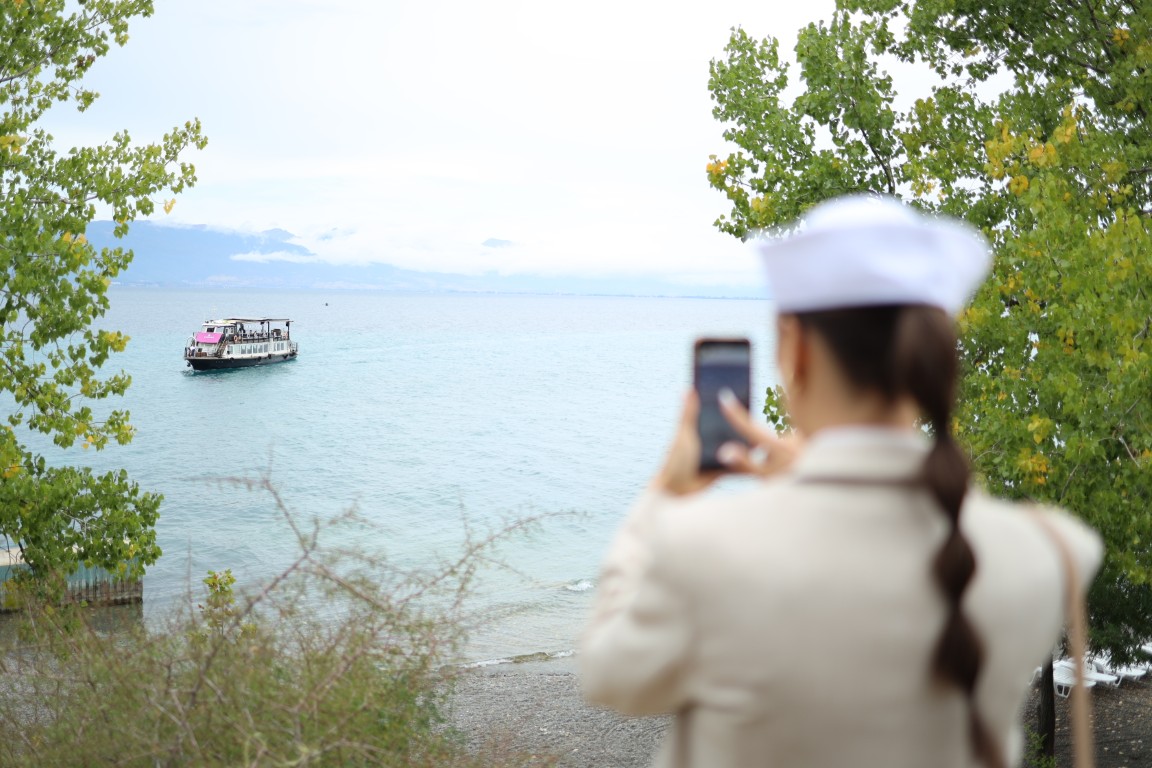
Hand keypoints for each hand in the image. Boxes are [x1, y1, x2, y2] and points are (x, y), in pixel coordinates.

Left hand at [651, 390, 803, 496]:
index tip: (741, 386)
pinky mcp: (723, 469)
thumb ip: (688, 414)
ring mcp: (717, 454)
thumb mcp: (683, 435)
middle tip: (761, 405)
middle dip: (741, 419)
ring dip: (747, 440)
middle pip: (728, 426)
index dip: (726, 401)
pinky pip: (739, 463)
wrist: (677, 492)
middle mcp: (708, 440)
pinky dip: (749, 458)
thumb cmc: (674, 462)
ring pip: (736, 444)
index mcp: (698, 429)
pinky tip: (764, 451)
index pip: (715, 411)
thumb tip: (688, 389)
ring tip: (766, 428)